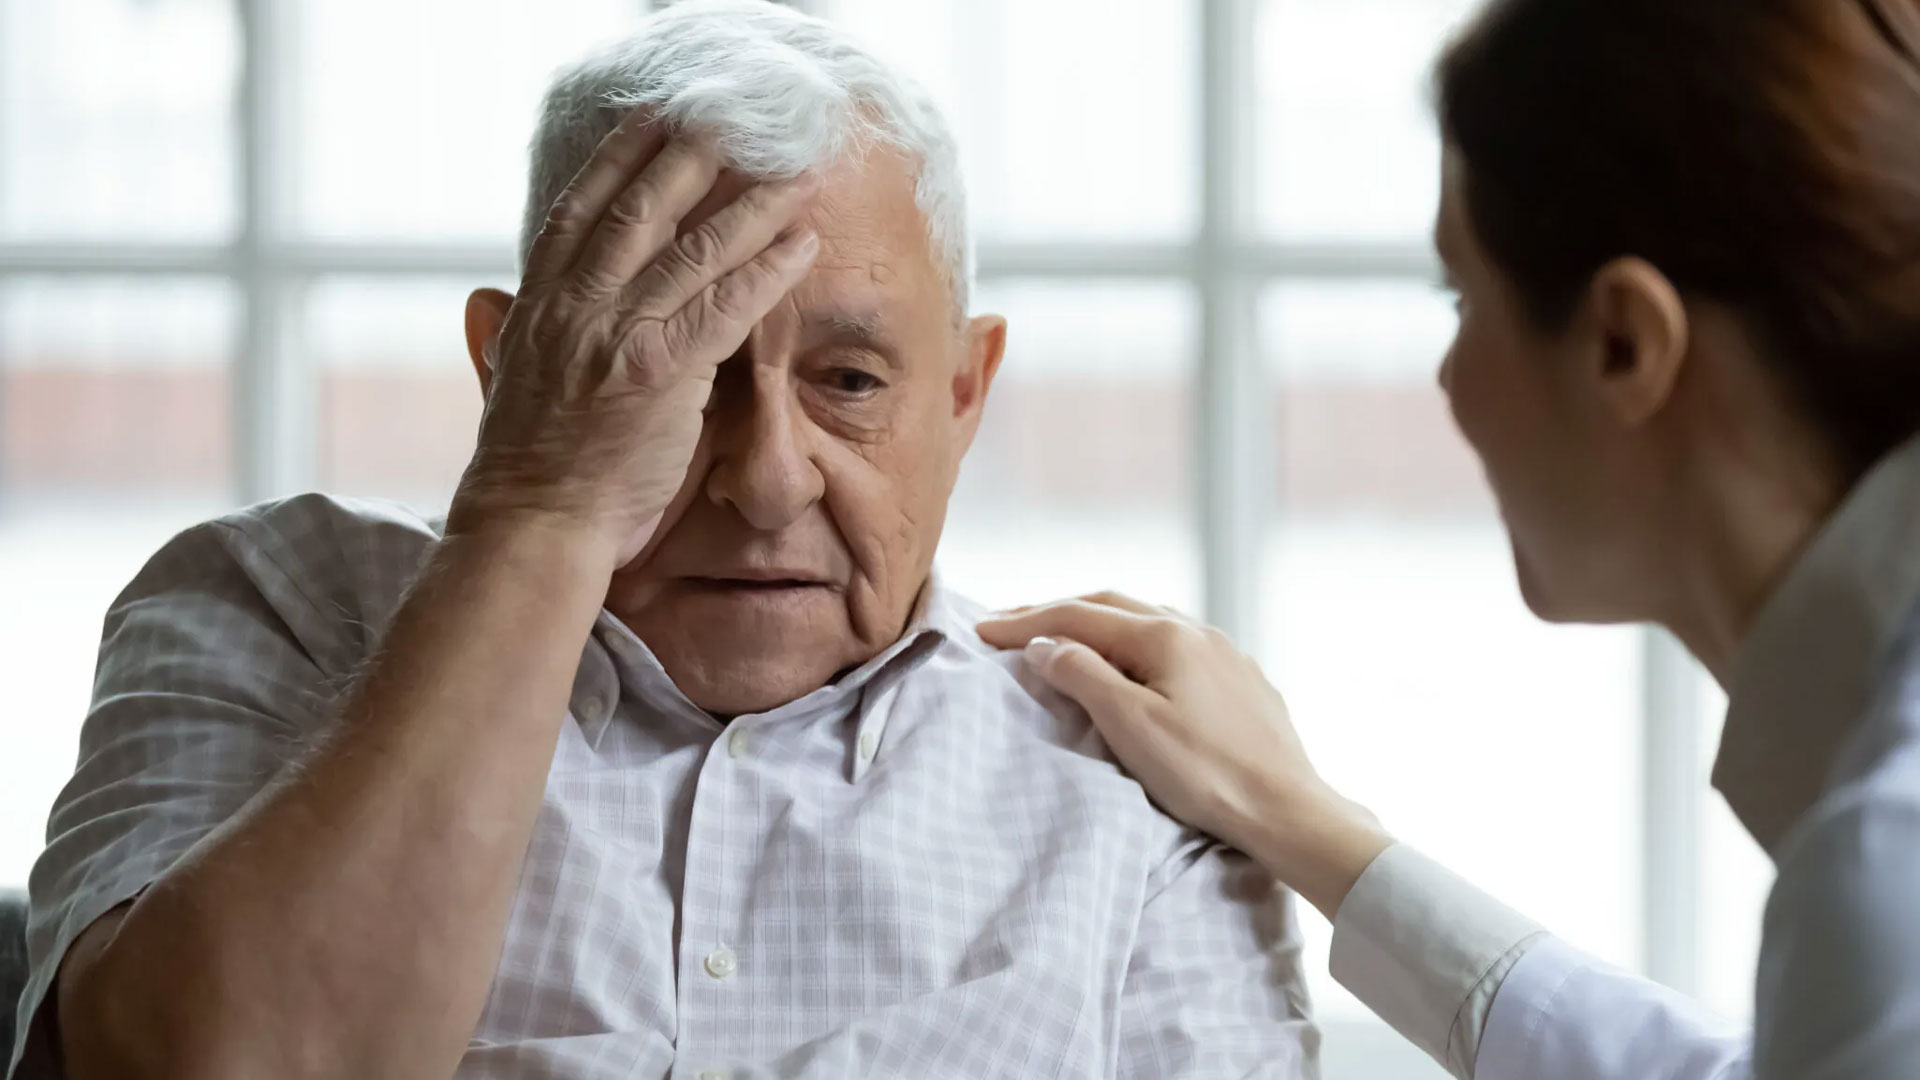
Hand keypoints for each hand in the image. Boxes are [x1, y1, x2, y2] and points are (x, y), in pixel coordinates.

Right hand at [449, 110, 820, 566]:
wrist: (534, 524)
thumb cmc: (528, 467)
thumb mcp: (500, 381)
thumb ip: (501, 335)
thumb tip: (485, 297)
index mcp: (538, 304)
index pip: (578, 211)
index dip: (616, 159)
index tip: (651, 120)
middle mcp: (574, 307)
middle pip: (639, 210)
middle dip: (688, 158)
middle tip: (732, 122)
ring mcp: (616, 336)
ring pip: (692, 251)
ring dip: (749, 208)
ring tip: (790, 176)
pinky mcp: (658, 372)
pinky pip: (724, 308)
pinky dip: (765, 272)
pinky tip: (800, 246)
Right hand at [977, 592, 1393, 918]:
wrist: (1289, 811)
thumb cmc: (1207, 774)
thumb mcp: (1131, 725)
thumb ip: (1083, 675)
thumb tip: (1044, 644)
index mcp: (1165, 636)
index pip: (1078, 616)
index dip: (1025, 622)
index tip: (982, 632)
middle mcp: (1196, 631)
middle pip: (1112, 607)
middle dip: (1057, 612)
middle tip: (1011, 624)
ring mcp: (1224, 654)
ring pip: (1146, 623)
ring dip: (1098, 625)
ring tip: (1063, 638)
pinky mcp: (1242, 682)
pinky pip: (1175, 647)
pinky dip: (1134, 646)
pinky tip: (1131, 665)